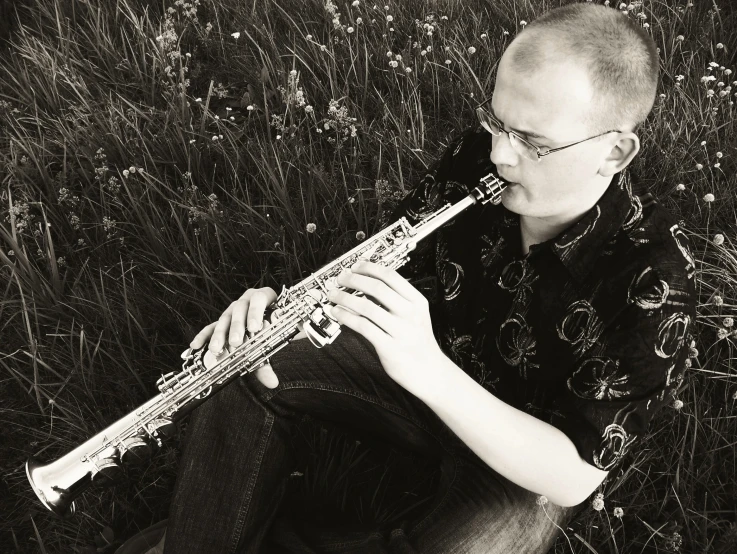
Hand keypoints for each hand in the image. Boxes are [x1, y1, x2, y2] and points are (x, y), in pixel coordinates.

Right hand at [189, 287, 306, 388]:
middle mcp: (246, 301)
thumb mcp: (275, 341)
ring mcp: (232, 311)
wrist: (269, 324)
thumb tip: (272, 383)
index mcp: (264, 298)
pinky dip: (203, 336)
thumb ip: (269, 361)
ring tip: (217, 349)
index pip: (260, 299)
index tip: (255, 328)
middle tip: (236, 343)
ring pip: (224, 319)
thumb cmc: (274, 329)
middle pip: (239, 309)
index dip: (257, 312)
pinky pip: (210, 326)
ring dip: (220, 334)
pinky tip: (196, 346)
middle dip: (237, 327)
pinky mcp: (222, 321)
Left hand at [326, 261, 447, 396]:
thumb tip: (365, 284)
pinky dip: (346, 317)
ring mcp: (401, 331)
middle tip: (340, 279)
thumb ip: (396, 300)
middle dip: (353, 280)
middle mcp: (410, 314)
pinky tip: (337, 313)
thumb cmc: (417, 342)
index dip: (369, 268)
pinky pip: (363, 327)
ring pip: (366, 306)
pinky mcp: (389, 347)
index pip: (391, 276)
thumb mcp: (415, 315)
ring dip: (344, 298)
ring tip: (333, 295)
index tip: (355, 266)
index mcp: (417, 301)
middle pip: (377, 287)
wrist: (429, 371)